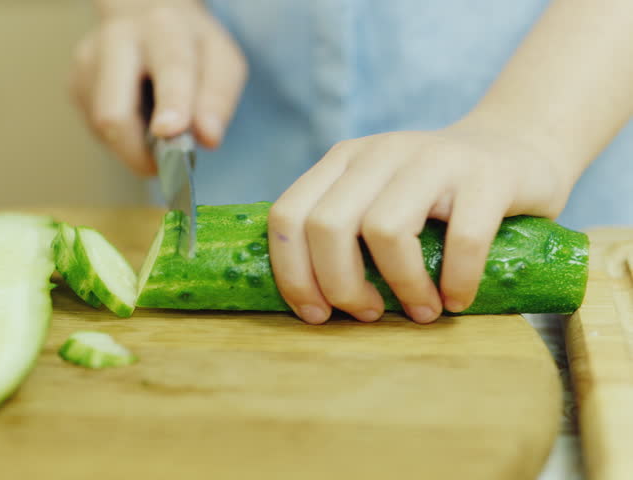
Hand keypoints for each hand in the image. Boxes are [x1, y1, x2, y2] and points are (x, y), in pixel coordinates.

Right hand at [69, 1, 247, 174]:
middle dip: (137, 151)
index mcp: (164, 28)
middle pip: (114, 111)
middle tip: (163, 169)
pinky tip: (137, 118)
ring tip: (155, 131)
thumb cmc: (190, 48)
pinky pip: (98, 130)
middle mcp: (118, 39)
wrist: (146, 18)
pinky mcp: (75, 84)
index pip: (170, 67)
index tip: (171, 131)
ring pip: (103, 128)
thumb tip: (207, 138)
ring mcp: (89, 62)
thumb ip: (218, 98)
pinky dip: (123, 138)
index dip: (172, 102)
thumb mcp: (221, 61)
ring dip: (132, 147)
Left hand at [268, 124, 576, 324]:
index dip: (292, 273)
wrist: (519, 147)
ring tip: (420, 310)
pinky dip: (457, 282)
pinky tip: (457, 300)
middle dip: (340, 286)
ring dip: (400, 286)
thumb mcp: (376, 198)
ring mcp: (433, 158)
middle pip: (327, 226)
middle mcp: (380, 153)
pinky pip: (461, 240)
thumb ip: (341, 229)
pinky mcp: (487, 176)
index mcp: (343, 160)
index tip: (315, 313)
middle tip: (368, 315)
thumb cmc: (437, 197)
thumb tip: (307, 300)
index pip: (288, 216)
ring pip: (384, 230)